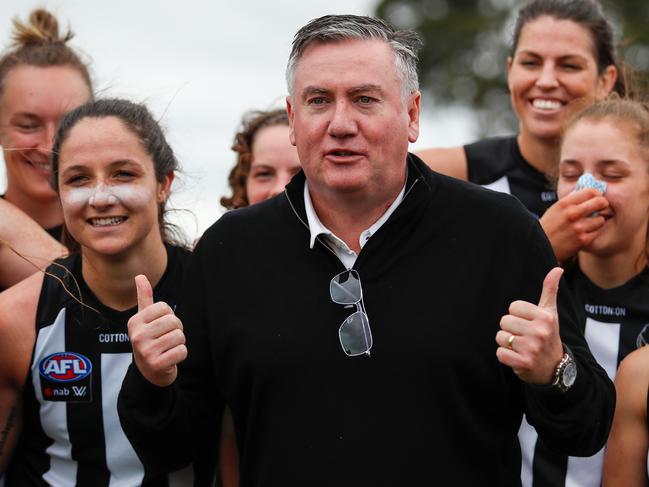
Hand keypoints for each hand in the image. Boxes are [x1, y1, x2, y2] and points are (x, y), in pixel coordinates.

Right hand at [127, 274, 186, 386]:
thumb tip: (139, 276)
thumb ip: (144, 298)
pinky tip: (170, 359)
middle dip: (176, 330)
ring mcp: (145, 351)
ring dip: (179, 343)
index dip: (169, 316)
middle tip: (166, 339)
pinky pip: (182, 351)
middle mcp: (136, 336)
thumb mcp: (145, 319)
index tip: (161, 327)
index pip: (165, 308)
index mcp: (134, 322)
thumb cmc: (150, 340)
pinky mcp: (156, 365)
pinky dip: (181, 355)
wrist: (149, 372)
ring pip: (180, 336)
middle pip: (174, 322)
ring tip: (167, 349)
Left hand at [496, 267, 564, 383]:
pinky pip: (500, 353)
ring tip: (521, 347)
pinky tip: (517, 357)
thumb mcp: (550, 313)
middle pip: (504, 321)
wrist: (555, 368)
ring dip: (507, 343)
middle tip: (524, 337)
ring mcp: (532, 348)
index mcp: (545, 317)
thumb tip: (557, 268)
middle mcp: (540, 332)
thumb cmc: (548, 335)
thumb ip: (550, 290)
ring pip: (500, 337)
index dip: (517, 315)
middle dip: (510, 329)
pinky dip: (505, 356)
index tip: (528, 324)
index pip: (513, 307)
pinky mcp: (523, 363)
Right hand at [540, 188, 607, 261]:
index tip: (596, 199)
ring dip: (597, 222)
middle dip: (603, 205)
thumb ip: (571, 200)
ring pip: (601, 219)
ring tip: (588, 224)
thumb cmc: (548, 227)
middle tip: (600, 208)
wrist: (539, 246)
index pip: (591, 191)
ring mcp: (578, 227)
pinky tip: (584, 233)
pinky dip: (592, 233)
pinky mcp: (582, 240)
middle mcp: (572, 213)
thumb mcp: (555, 208)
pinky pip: (597, 232)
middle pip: (600, 202)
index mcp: (565, 203)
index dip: (597, 195)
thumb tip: (588, 193)